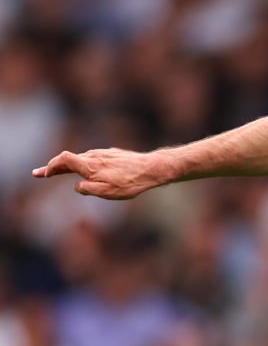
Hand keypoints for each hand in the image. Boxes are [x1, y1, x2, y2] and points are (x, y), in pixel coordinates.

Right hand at [33, 149, 165, 199]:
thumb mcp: (106, 192)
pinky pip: (94, 159)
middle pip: (69, 159)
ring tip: (57, 171)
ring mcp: (104, 153)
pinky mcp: (113, 154)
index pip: (63, 160)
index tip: (44, 174)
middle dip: (53, 167)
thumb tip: (77, 186)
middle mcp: (94, 156)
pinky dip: (84, 164)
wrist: (151, 169)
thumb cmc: (129, 183)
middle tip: (39, 173)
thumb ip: (87, 189)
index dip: (51, 166)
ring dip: (68, 165)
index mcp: (89, 165)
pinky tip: (85, 169)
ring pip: (82, 159)